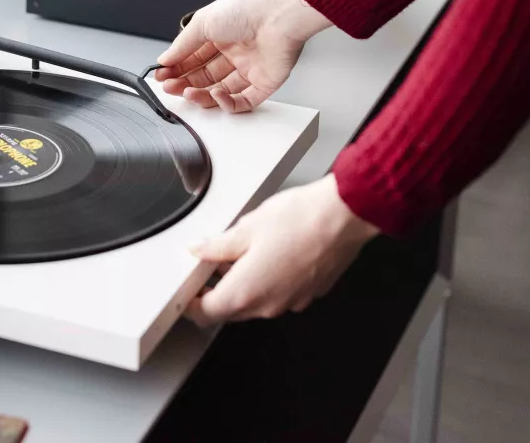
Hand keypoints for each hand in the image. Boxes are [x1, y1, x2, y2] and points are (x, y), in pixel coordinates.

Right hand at [154, 0, 330, 111]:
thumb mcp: (202, 23)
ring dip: (202, 95)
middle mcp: (236, 52)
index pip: (194, 57)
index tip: (162, 76)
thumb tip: (165, 59)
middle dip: (185, 83)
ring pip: (221, 91)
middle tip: (169, 88)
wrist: (278, 14)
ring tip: (187, 93)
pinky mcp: (265, 83)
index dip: (177, 68)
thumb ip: (182, 45)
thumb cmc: (246, 10)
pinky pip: (244, 101)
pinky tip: (215, 95)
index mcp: (221, 35)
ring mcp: (250, 69)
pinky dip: (227, 103)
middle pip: (205, 76)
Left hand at [186, 175, 377, 323]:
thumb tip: (201, 251)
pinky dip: (268, 282)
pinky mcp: (308, 294)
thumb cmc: (301, 220)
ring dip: (243, 286)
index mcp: (246, 292)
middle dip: (215, 292)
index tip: (185, 290)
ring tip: (242, 253)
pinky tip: (270, 255)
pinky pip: (279, 295)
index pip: (204, 312)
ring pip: (256, 303)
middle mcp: (269, 305)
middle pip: (230, 310)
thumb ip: (217, 246)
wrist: (344, 217)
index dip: (190, 301)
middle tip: (209, 266)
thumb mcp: (246, 227)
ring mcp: (291, 303)